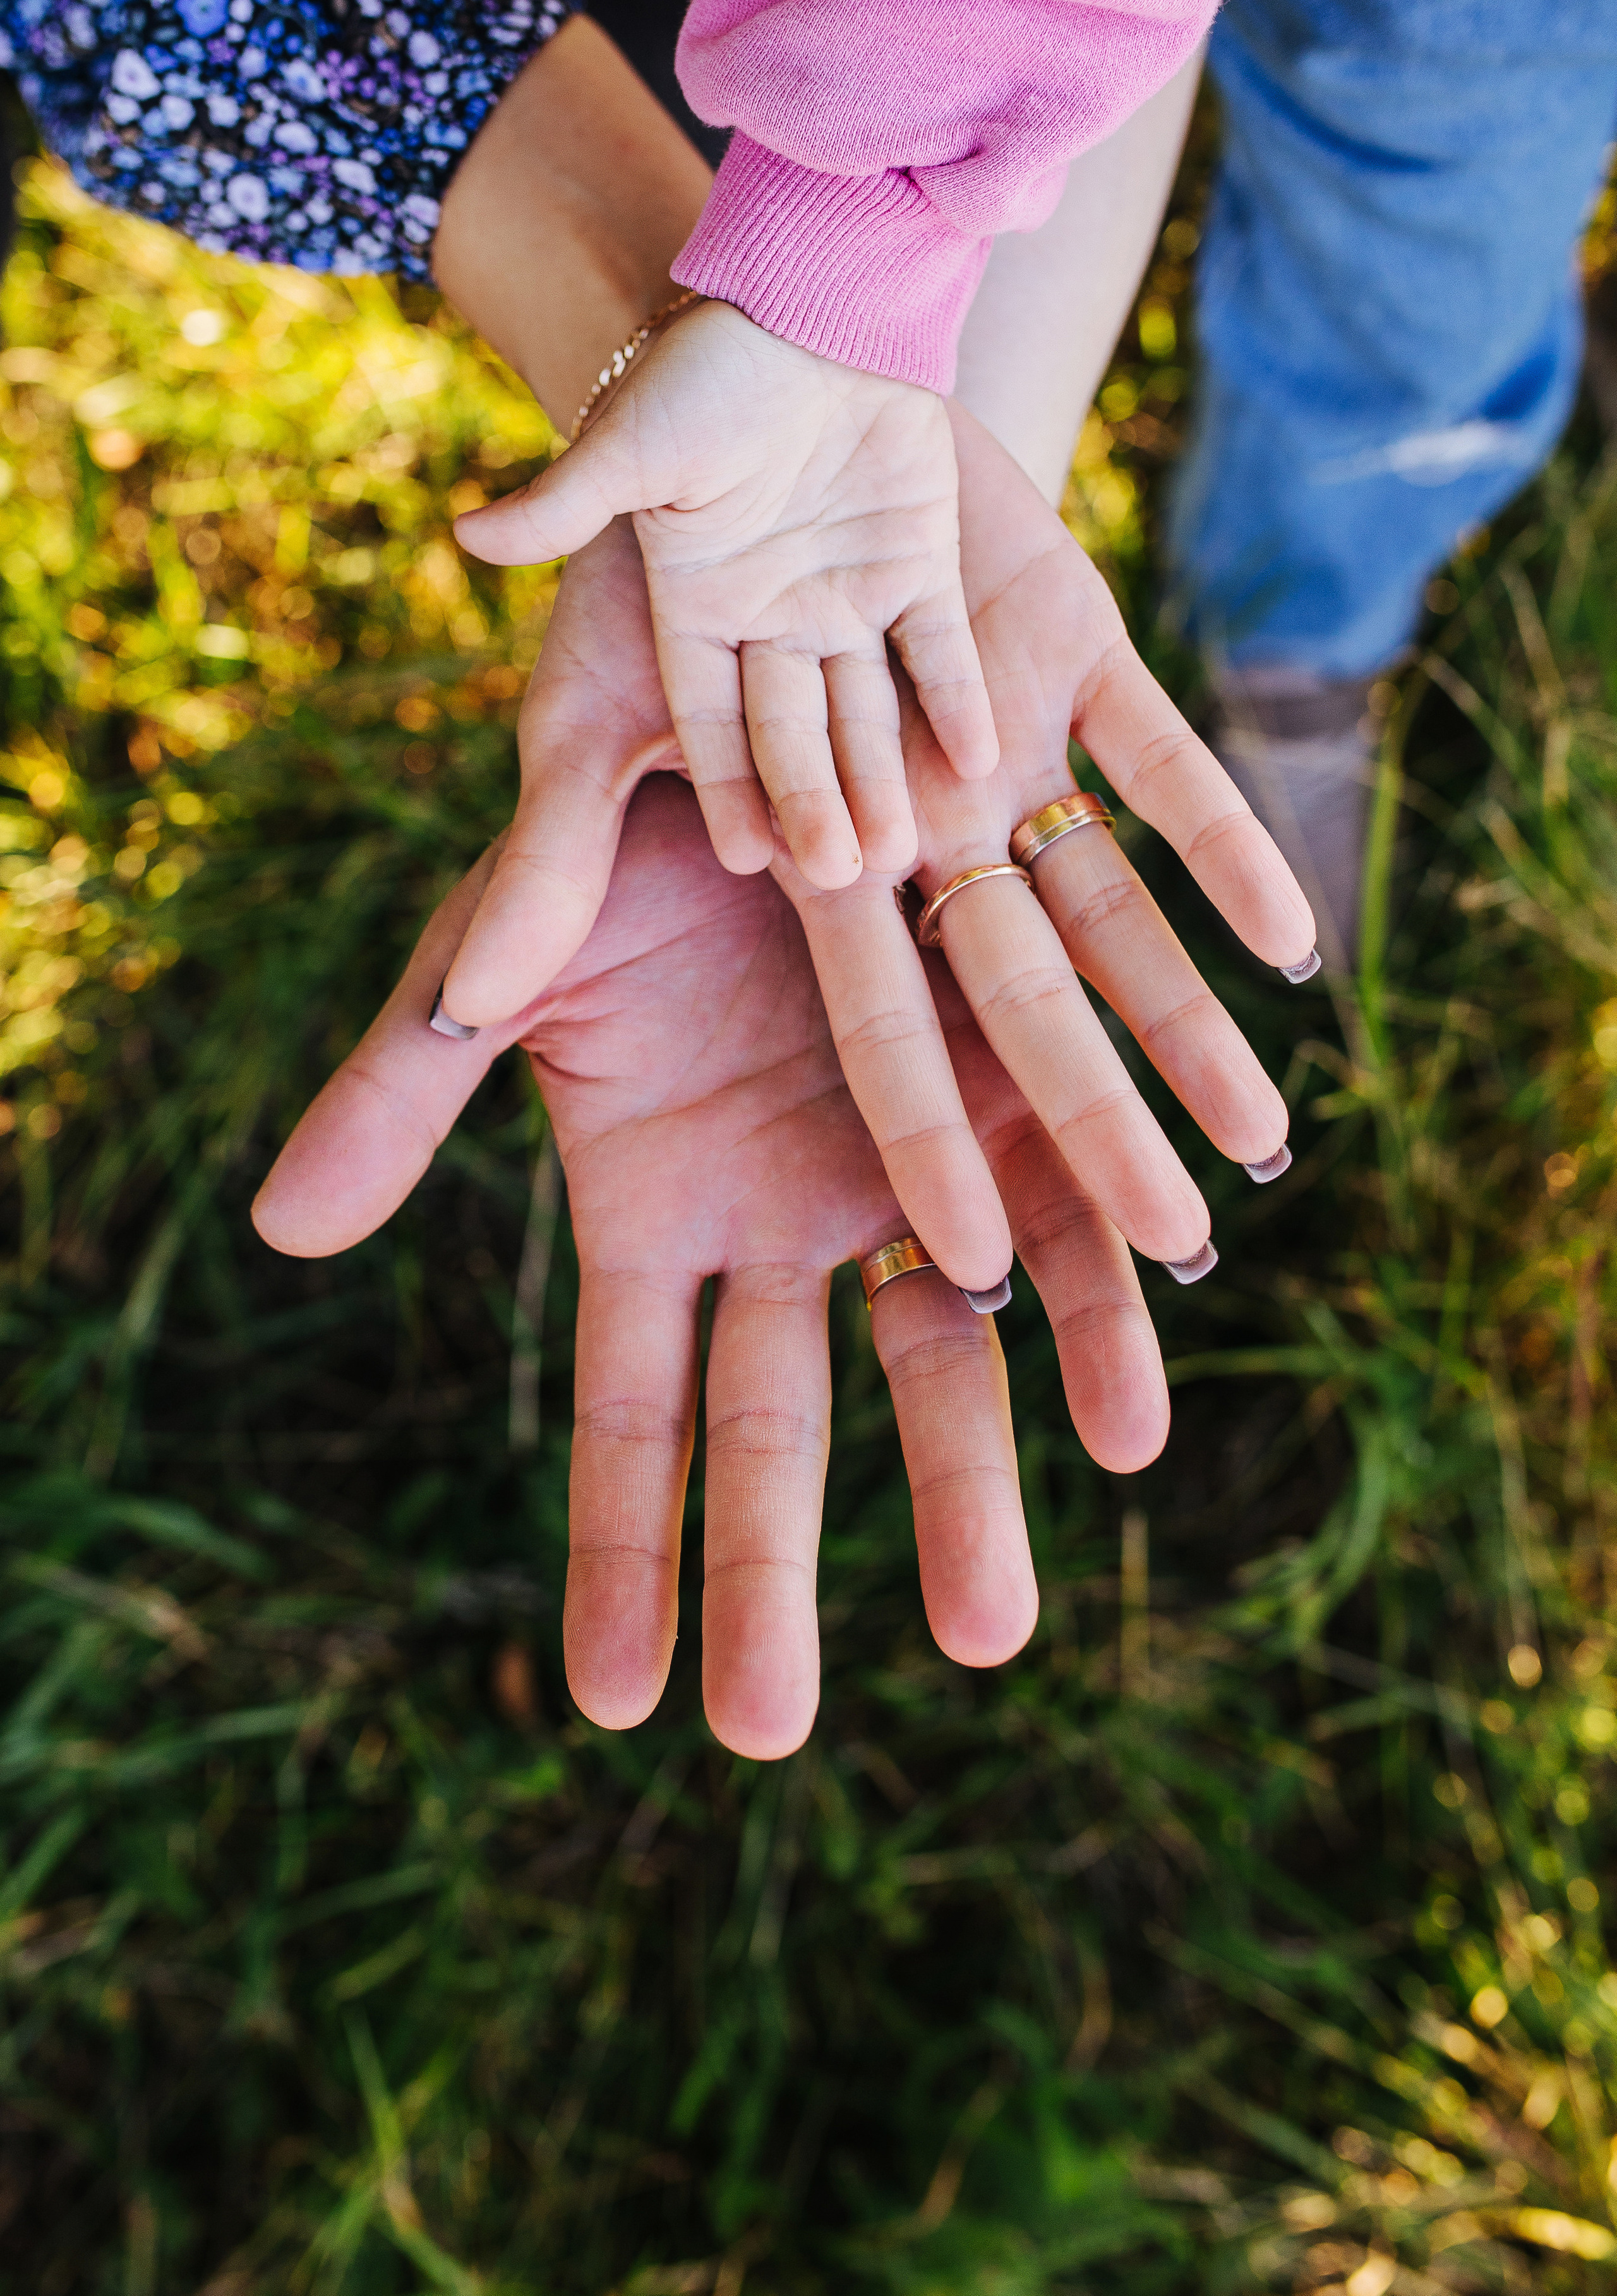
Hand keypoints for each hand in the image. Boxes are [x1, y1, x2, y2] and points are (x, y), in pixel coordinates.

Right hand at [252, 781, 1167, 1757]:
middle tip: (766, 1732)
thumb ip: (407, 1089)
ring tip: (988, 1625)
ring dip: (970, 1482)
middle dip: (771, 1576)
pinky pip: (1066, 1227)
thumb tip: (282, 1233)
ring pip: (944, 1353)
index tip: (619, 1704)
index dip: (623, 1549)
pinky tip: (1127, 1424)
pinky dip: (1098, 1317)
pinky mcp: (1015, 1097)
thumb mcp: (499, 954)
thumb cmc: (617, 828)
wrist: (779, 712)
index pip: (630, 1411)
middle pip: (780, 1422)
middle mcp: (782, 1218)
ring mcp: (906, 1168)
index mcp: (653, 1206)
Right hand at [437, 420, 1317, 1294]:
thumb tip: (467, 1009)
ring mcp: (999, 746)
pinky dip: (1224, 840)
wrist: (761, 358)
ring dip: (1181, 1018)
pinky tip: (1295, 946)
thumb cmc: (646, 532)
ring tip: (1265, 1141)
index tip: (976, 1271)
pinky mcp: (1073, 650)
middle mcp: (909, 825)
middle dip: (1085, 1121)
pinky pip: (1163, 762)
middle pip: (1009, 1000)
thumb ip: (546, 858)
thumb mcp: (588, 706)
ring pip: (1105, 908)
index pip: (874, 1024)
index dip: (922, 1137)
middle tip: (1171, 1255)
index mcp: (802, 854)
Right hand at [453, 301, 997, 895]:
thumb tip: (469, 535)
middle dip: (814, 803)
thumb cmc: (698, 364)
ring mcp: (847, 593)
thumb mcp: (628, 442)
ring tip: (904, 852)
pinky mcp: (916, 561)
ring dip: (884, 776)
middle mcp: (771, 617)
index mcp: (696, 605)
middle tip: (841, 879)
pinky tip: (977, 758)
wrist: (795, 288)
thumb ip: (563, 502)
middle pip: (792, 731)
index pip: (709, 717)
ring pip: (867, 708)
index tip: (748, 856)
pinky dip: (957, 698)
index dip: (728, 784)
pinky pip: (939, 646)